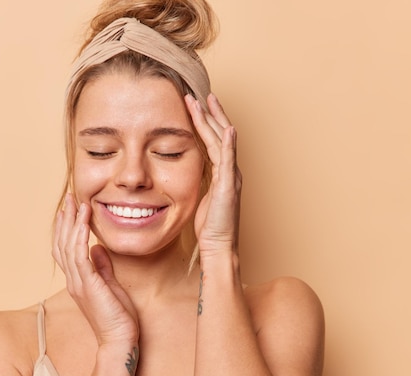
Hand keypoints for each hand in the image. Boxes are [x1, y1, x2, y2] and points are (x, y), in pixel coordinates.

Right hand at [53, 194, 138, 345]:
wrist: (120, 340)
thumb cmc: (118, 317)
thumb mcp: (110, 285)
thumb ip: (102, 267)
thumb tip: (97, 248)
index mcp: (78, 280)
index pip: (66, 249)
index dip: (66, 228)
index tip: (69, 209)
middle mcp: (73, 279)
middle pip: (62, 243)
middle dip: (65, 219)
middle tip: (68, 198)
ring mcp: (78, 282)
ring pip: (68, 246)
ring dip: (72, 222)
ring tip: (77, 202)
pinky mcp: (88, 285)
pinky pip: (79, 255)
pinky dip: (80, 236)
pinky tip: (84, 221)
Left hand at [185, 94, 242, 256]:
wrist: (219, 247)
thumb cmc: (209, 228)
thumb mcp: (198, 199)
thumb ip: (194, 183)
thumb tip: (179, 175)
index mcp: (222, 173)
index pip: (214, 140)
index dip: (206, 122)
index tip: (196, 106)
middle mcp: (230, 171)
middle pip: (220, 134)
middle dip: (211, 113)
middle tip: (201, 94)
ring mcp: (232, 177)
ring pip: (223, 141)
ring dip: (214, 120)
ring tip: (205, 101)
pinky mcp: (229, 186)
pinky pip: (228, 160)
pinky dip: (228, 143)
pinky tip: (227, 128)